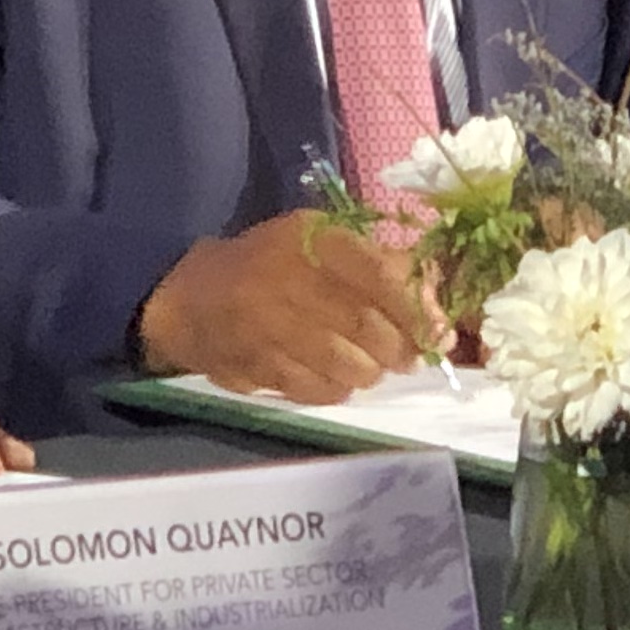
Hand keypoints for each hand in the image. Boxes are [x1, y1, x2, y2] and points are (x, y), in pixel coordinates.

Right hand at [136, 217, 438, 404]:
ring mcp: (273, 329)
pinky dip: (340, 389)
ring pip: (350, 365)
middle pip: (371, 328)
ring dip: (372, 371)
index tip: (438, 329)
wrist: (190, 299)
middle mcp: (292, 281)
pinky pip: (320, 390)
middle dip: (402, 348)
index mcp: (312, 240)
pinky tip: (337, 376)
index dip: (417, 307)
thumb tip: (436, 291)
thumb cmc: (269, 262)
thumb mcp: (315, 238)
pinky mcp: (261, 367)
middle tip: (410, 354)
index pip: (381, 275)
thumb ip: (375, 259)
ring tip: (371, 364)